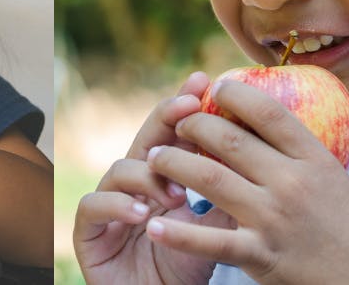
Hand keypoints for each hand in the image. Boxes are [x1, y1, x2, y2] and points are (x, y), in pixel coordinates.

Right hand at [74, 72, 225, 284]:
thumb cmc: (188, 266)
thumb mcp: (216, 226)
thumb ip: (227, 190)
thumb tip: (260, 148)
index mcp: (164, 176)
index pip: (174, 134)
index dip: (184, 106)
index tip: (203, 83)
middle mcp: (134, 184)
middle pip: (145, 139)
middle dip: (165, 118)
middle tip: (187, 107)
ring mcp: (109, 204)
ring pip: (119, 168)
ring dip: (148, 176)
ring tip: (176, 196)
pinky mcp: (88, 232)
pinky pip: (93, 205)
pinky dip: (117, 205)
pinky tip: (142, 214)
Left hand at [145, 81, 348, 283]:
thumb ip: (331, 174)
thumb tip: (318, 158)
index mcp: (317, 161)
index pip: (268, 112)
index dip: (236, 92)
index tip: (217, 86)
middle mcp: (293, 183)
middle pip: (229, 139)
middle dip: (195, 125)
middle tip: (178, 124)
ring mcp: (274, 219)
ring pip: (209, 178)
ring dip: (174, 164)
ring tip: (155, 159)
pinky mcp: (261, 256)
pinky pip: (210, 240)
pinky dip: (178, 234)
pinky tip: (155, 226)